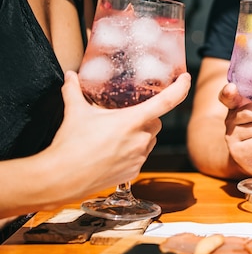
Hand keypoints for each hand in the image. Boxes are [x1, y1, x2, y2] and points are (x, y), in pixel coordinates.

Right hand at [44, 71, 189, 195]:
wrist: (63, 177)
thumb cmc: (71, 144)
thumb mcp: (74, 112)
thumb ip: (74, 91)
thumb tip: (70, 76)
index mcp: (132, 120)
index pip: (167, 101)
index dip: (181, 88)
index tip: (185, 78)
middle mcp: (141, 139)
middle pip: (156, 122)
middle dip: (146, 118)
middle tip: (126, 117)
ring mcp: (140, 157)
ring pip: (150, 140)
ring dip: (140, 135)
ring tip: (116, 135)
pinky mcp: (135, 171)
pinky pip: (142, 156)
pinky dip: (133, 151)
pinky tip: (114, 152)